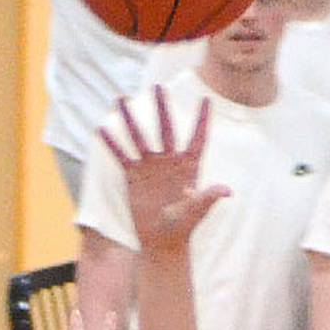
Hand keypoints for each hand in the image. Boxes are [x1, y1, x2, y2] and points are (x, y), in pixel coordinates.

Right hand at [100, 87, 232, 254]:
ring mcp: (150, 167)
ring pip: (140, 137)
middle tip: (157, 87)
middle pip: (166, 128)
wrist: (161, 242)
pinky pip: (122, 156)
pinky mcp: (134, 177)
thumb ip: (208, 197)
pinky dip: (113, 144)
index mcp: (188, 166)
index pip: (197, 138)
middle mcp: (169, 161)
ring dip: (130, 119)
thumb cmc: (183, 228)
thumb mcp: (196, 211)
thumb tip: (227, 191)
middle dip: (162, 108)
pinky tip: (102, 129)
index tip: (207, 99)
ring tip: (121, 100)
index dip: (202, 120)